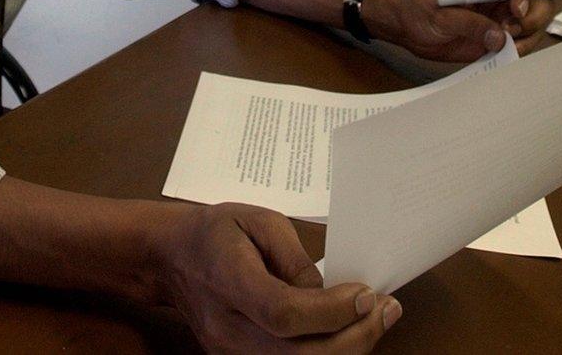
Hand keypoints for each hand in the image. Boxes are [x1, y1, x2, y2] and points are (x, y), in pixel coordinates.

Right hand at [156, 201, 400, 352]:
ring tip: (376, 320)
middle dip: (355, 338)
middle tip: (387, 310)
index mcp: (228, 280)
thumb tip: (331, 294)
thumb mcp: (258, 220)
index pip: (284, 313)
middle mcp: (229, 330)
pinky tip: (348, 333)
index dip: (331, 311)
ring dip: (348, 350)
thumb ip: (295, 258)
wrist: (173, 258)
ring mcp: (231, 354)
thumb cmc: (217, 230)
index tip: (366, 293)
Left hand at [364, 0, 552, 62]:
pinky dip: (519, 52)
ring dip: (527, 38)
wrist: (410, 30)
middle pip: (541, 2)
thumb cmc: (422, 11)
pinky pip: (523, 46)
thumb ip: (470, 23)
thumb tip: (500, 38)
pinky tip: (497, 52)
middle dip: (533, 18)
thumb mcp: (442, 15)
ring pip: (536, 26)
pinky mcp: (500, 40)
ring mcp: (504, 19)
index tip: (517, 11)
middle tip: (507, 30)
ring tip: (498, 43)